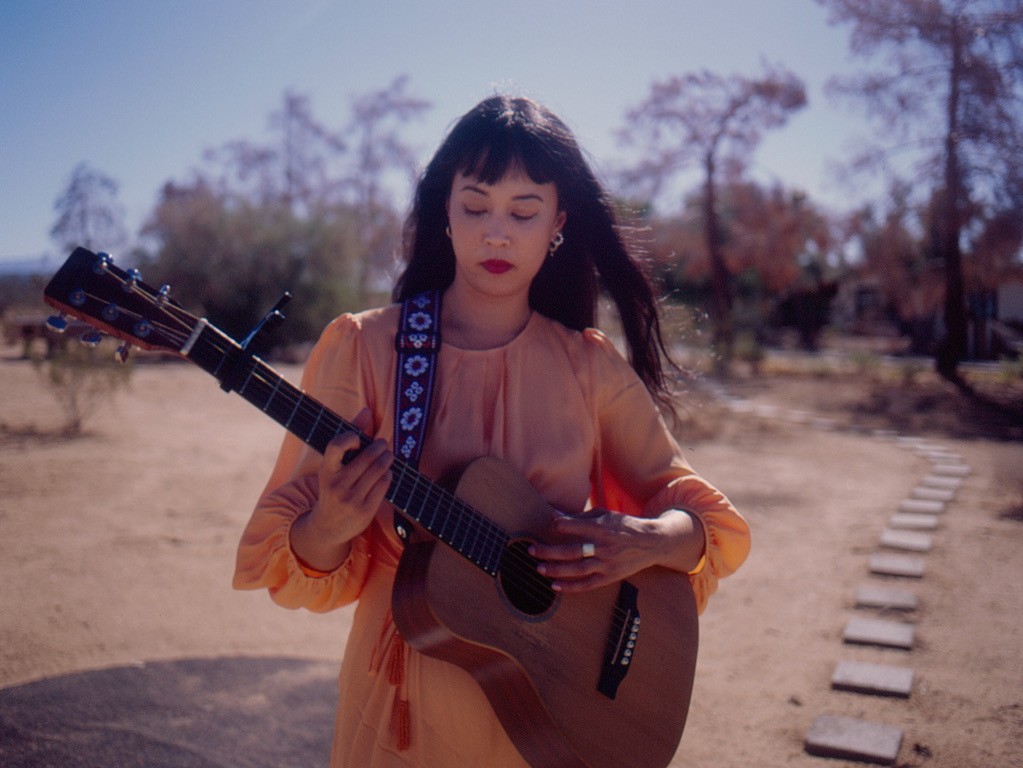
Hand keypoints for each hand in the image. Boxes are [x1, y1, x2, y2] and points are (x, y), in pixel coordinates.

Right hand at [290, 408, 392, 569]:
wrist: (327, 526)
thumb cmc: (334, 486)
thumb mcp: (335, 465)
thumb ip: (350, 436)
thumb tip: (367, 410)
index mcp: (326, 470)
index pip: (335, 446)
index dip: (349, 438)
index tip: (356, 439)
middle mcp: (337, 485)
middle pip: (367, 457)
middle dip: (380, 447)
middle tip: (382, 445)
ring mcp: (351, 499)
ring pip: (379, 470)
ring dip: (387, 460)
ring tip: (386, 457)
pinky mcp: (365, 510)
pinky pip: (384, 484)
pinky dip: (388, 475)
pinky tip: (385, 474)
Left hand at [529, 509, 703, 593]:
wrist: (651, 542)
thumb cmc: (623, 525)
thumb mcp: (606, 515)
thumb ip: (580, 516)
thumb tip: (554, 515)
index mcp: (604, 528)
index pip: (578, 526)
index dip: (562, 525)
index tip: (551, 525)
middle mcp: (605, 547)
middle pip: (573, 551)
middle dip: (550, 551)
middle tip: (532, 550)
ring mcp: (608, 563)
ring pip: (578, 569)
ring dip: (556, 570)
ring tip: (540, 568)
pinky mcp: (610, 576)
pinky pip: (588, 584)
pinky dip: (571, 587)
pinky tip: (555, 586)